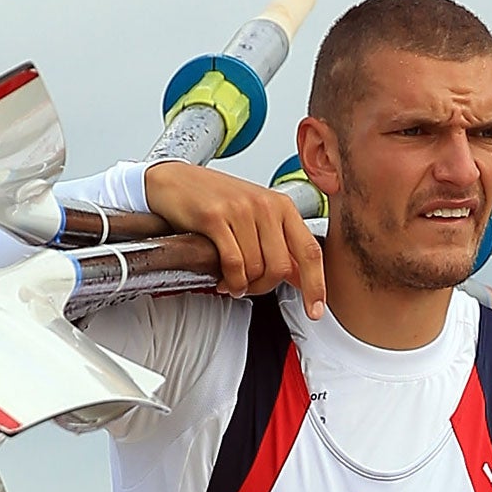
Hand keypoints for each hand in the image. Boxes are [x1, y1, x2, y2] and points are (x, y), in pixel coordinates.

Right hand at [144, 160, 324, 316]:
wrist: (176, 181)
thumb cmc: (216, 200)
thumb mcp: (256, 217)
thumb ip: (279, 246)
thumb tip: (300, 279)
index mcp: (281, 206)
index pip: (309, 251)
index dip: (316, 285)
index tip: (315, 310)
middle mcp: (265, 205)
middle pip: (280, 267)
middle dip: (264, 287)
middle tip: (250, 288)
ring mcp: (240, 210)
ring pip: (255, 268)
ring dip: (242, 285)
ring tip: (231, 281)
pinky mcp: (215, 217)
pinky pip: (233, 263)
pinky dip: (230, 280)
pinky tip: (223, 280)